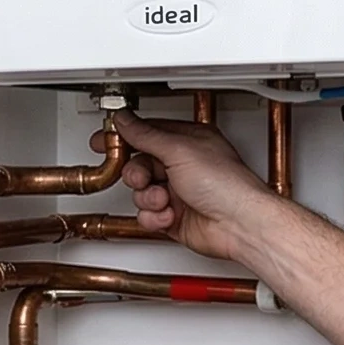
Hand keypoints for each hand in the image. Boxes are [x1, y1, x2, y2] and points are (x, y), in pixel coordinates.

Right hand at [113, 113, 288, 262]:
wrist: (239, 225)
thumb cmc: (225, 185)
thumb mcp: (179, 150)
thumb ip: (146, 135)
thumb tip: (124, 119)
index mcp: (187, 142)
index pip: (147, 133)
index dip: (125, 137)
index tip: (104, 140)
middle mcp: (182, 165)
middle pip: (139, 164)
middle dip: (136, 174)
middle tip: (141, 178)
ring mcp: (177, 192)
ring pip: (140, 192)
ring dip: (148, 198)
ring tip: (164, 200)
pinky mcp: (173, 217)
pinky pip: (146, 215)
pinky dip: (154, 217)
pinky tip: (169, 216)